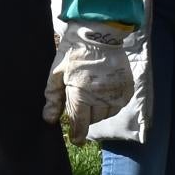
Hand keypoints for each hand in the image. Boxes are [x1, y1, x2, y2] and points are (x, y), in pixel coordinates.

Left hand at [53, 21, 134, 138]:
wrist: (98, 34)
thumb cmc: (73, 52)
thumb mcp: (56, 74)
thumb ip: (53, 98)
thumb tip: (48, 119)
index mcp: (81, 94)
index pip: (80, 124)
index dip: (77, 135)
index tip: (76, 140)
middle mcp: (100, 97)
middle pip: (92, 120)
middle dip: (85, 114)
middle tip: (80, 100)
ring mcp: (116, 93)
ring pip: (106, 114)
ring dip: (98, 110)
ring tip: (92, 94)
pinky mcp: (127, 88)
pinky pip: (118, 105)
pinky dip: (111, 103)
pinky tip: (104, 92)